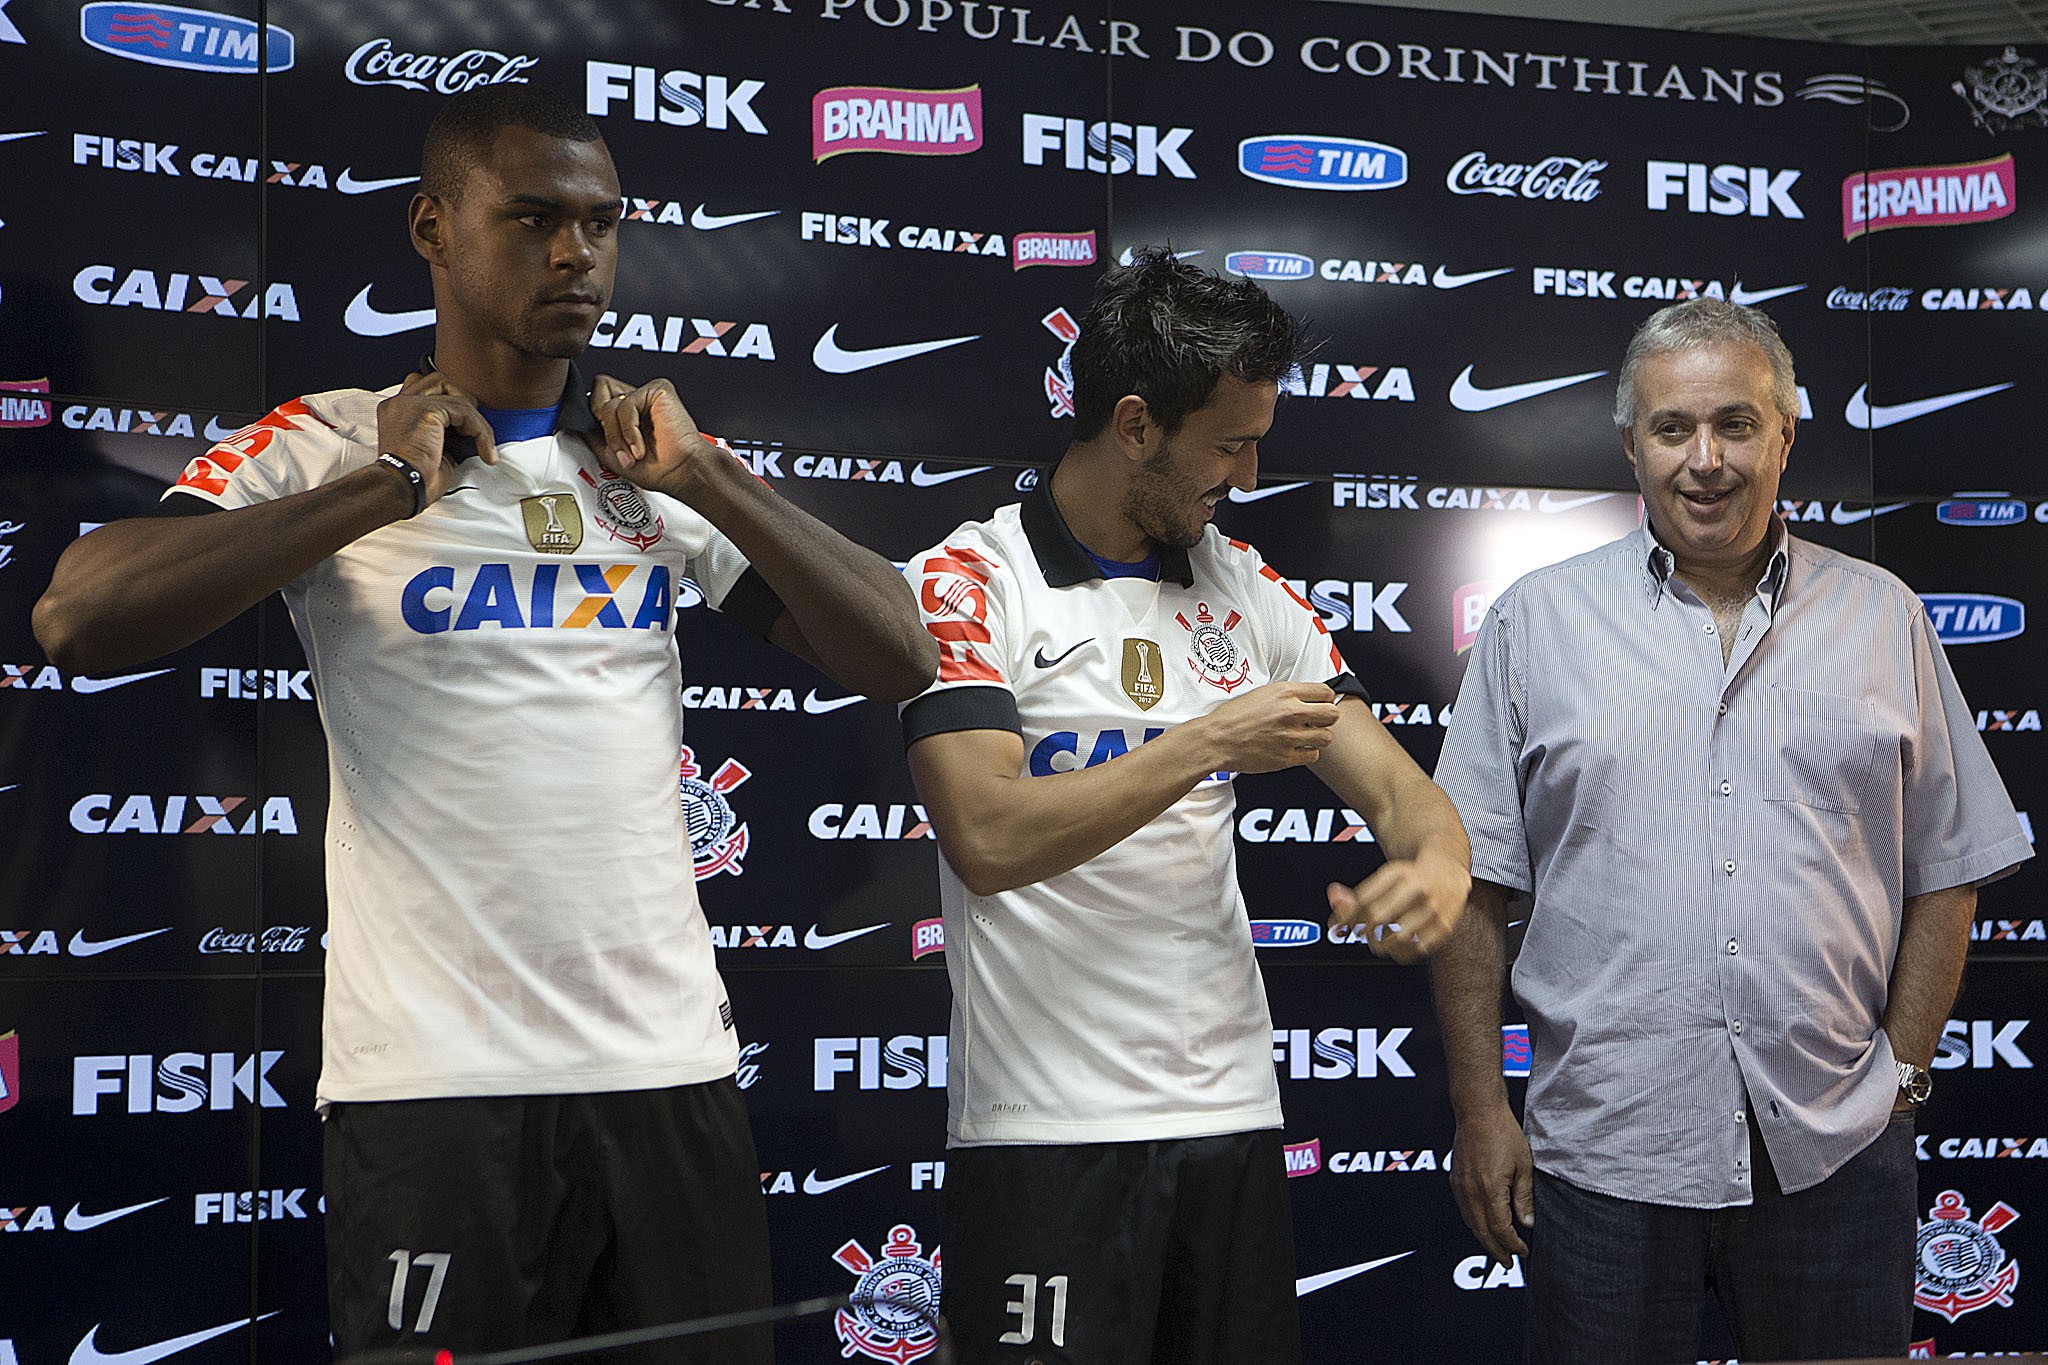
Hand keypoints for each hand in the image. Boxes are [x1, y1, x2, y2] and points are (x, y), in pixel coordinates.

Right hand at [375, 371, 498, 509]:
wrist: (403, 488)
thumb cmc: (415, 477)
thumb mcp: (431, 447)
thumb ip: (443, 429)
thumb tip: (470, 426)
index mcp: (397, 409)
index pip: (425, 386)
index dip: (449, 401)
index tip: (464, 428)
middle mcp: (400, 401)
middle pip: (440, 381)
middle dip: (462, 403)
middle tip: (471, 432)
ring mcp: (411, 403)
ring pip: (456, 395)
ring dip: (475, 419)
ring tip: (479, 443)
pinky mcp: (427, 411)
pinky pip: (466, 411)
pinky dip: (481, 432)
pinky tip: (484, 452)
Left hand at [590, 373, 720, 498]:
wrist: (680, 473)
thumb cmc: (657, 469)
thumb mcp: (611, 455)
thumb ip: (592, 436)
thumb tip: (575, 424)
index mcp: (625, 413)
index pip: (596, 398)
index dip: (594, 417)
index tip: (603, 441)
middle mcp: (635, 401)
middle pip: (598, 392)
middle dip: (604, 425)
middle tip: (618, 445)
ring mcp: (646, 395)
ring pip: (609, 404)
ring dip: (617, 436)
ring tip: (632, 453)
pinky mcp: (657, 390)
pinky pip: (626, 404)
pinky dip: (629, 430)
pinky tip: (639, 446)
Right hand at [1195, 681, 1339, 773]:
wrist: (1216, 740)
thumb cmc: (1231, 717)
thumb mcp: (1261, 693)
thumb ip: (1286, 695)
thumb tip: (1305, 699)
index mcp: (1285, 692)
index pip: (1326, 692)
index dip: (1325, 699)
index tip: (1321, 703)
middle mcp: (1291, 713)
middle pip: (1333, 714)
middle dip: (1327, 718)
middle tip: (1317, 721)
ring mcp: (1290, 736)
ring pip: (1326, 737)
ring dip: (1318, 737)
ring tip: (1305, 736)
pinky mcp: (1286, 757)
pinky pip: (1313, 755)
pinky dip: (1307, 753)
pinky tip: (1295, 748)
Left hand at [1327, 849, 1469, 962]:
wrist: (1449, 872)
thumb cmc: (1411, 878)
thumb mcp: (1384, 878)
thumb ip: (1356, 893)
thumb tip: (1333, 897)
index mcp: (1398, 873)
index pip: (1363, 901)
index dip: (1345, 918)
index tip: (1338, 927)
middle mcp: (1417, 889)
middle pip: (1376, 919)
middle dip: (1362, 932)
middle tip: (1360, 934)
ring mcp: (1433, 909)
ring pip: (1395, 938)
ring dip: (1379, 945)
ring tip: (1378, 940)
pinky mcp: (1444, 928)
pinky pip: (1415, 950)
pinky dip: (1400, 952)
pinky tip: (1396, 945)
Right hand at [1449, 1098, 1533, 1263]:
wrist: (1478, 1111)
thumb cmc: (1502, 1132)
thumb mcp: (1523, 1166)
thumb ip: (1524, 1197)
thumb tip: (1527, 1222)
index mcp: (1490, 1190)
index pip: (1501, 1229)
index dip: (1512, 1244)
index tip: (1522, 1251)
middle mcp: (1471, 1191)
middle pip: (1482, 1231)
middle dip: (1496, 1250)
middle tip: (1508, 1261)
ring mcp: (1460, 1185)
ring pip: (1470, 1222)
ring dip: (1483, 1238)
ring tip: (1496, 1247)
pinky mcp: (1455, 1178)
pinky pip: (1463, 1209)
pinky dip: (1473, 1222)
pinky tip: (1481, 1223)